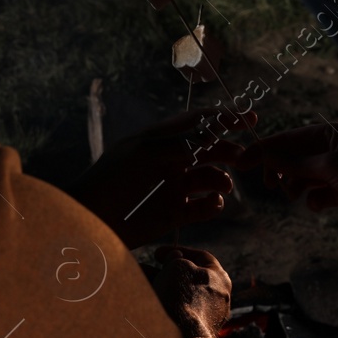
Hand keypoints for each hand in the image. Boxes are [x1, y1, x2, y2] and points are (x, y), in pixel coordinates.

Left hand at [68, 109, 254, 247]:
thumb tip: (211, 134)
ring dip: (222, 179)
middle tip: (243, 157)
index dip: (224, 118)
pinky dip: (213, 204)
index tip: (248, 116)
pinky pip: (203, 206)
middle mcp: (170, 161)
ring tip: (223, 186)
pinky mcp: (174, 214)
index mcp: (161, 140)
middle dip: (228, 150)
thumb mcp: (144, 153)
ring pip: (210, 179)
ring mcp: (173, 188)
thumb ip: (179, 142)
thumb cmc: (110, 180)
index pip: (198, 123)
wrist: (89, 221)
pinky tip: (213, 203)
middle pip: (210, 150)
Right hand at [151, 246, 232, 337]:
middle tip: (145, 269)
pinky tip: (143, 301)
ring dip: (158, 288)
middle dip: (164, 272)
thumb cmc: (183, 296)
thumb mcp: (177, 265)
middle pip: (187, 279)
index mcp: (220, 279)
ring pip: (178, 297)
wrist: (181, 337)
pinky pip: (174, 314)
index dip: (178, 251)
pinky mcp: (193, 334)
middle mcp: (217, 299)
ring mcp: (206, 319)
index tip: (157, 254)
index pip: (201, 257)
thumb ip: (176, 258)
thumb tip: (175, 258)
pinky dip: (160, 305)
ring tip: (138, 283)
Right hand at [236, 121, 337, 239]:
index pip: (288, 138)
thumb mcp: (330, 168)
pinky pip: (315, 193)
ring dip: (294, 186)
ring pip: (301, 176)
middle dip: (278, 169)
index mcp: (330, 133)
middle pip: (291, 156)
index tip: (240, 162)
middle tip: (269, 185)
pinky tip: (319, 206)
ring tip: (294, 195)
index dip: (263, 149)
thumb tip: (264, 155)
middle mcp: (331, 149)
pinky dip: (313, 200)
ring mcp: (336, 171)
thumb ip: (295, 163)